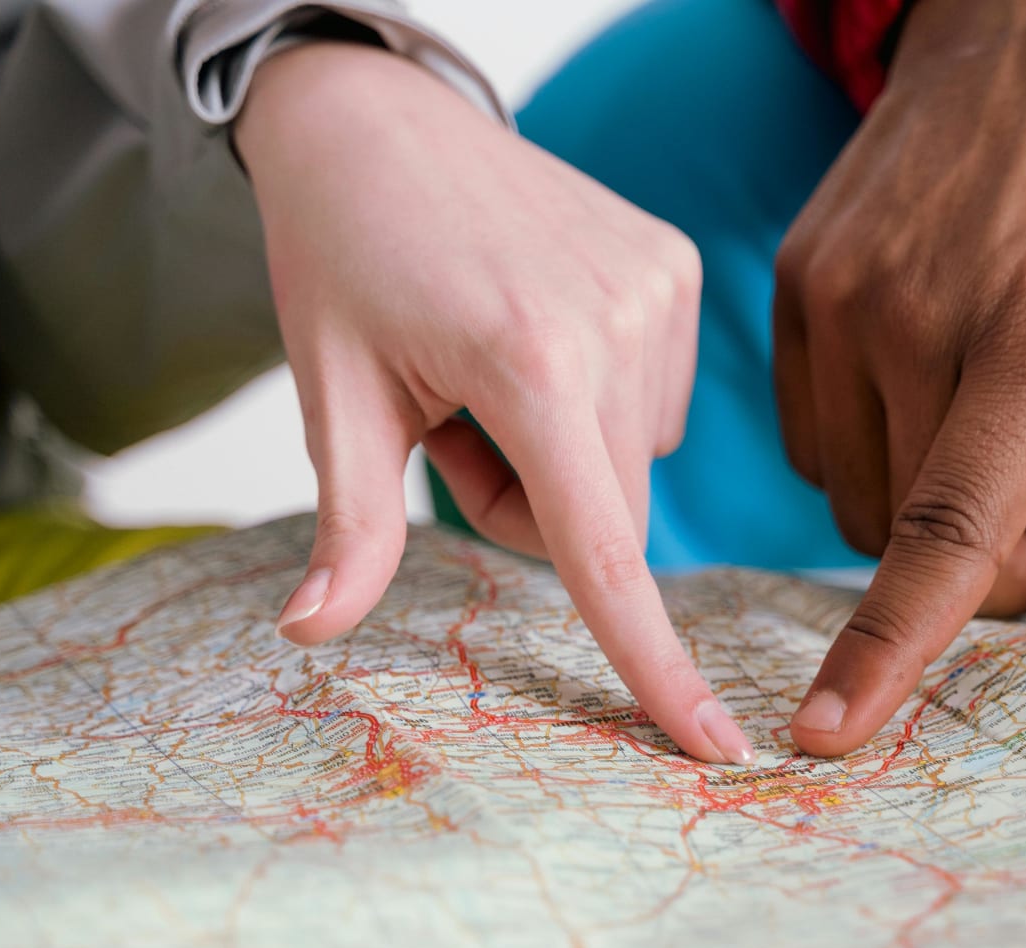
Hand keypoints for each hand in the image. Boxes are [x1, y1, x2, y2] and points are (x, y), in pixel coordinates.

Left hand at [236, 43, 752, 764]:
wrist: (376, 120)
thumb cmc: (340, 258)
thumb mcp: (334, 395)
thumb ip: (350, 527)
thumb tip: (307, 634)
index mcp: (530, 365)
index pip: (604, 553)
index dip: (655, 664)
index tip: (717, 750)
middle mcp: (618, 326)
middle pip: (605, 520)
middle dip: (531, 510)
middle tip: (450, 426)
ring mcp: (659, 291)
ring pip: (629, 466)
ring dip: (563, 457)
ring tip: (487, 368)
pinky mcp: (676, 269)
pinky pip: (650, 405)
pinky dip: (595, 402)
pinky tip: (537, 332)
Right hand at [773, 0, 1025, 756]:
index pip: (949, 527)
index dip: (892, 646)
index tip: (829, 735)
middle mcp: (916, 317)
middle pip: (907, 535)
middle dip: (990, 560)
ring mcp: (842, 295)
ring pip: (851, 492)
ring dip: (923, 505)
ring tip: (1004, 419)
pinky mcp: (798, 279)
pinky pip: (812, 430)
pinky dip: (874, 448)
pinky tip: (943, 381)